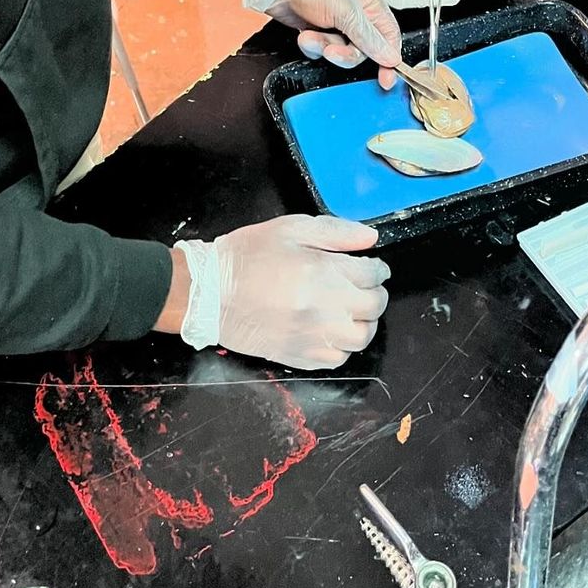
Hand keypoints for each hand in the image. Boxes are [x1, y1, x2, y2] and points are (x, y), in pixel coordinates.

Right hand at [176, 215, 390, 368]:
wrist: (210, 293)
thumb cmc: (248, 255)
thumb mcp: (291, 228)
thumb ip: (335, 232)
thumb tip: (371, 240)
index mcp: (323, 273)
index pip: (372, 274)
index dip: (377, 268)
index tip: (372, 266)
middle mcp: (324, 309)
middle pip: (373, 308)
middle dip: (375, 294)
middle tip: (365, 286)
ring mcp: (313, 337)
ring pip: (361, 338)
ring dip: (364, 322)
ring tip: (352, 310)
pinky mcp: (300, 357)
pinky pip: (338, 359)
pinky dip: (344, 345)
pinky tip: (333, 331)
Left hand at [244, 0, 401, 74]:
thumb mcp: (346, 13)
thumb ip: (369, 38)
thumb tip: (390, 56)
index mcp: (369, 0)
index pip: (389, 33)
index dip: (389, 56)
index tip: (386, 78)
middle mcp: (356, 11)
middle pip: (364, 47)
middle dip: (346, 53)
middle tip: (332, 53)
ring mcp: (337, 21)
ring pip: (342, 50)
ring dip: (325, 47)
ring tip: (311, 37)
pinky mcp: (319, 29)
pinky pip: (324, 49)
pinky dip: (313, 45)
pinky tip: (305, 34)